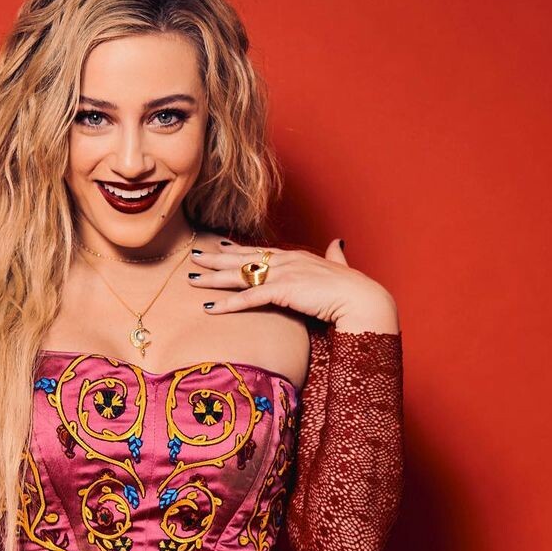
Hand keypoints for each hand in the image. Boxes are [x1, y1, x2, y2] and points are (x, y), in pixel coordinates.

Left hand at [187, 238, 398, 332]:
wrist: (361, 298)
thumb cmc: (352, 288)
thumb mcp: (340, 267)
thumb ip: (335, 256)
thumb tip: (337, 242)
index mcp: (296, 257)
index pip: (260, 252)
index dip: (238, 251)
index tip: (219, 248)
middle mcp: (285, 261)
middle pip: (243, 259)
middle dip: (215, 259)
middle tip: (194, 258)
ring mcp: (283, 274)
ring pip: (239, 276)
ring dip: (213, 279)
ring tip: (191, 280)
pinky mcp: (283, 291)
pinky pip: (248, 298)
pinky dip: (227, 303)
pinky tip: (209, 308)